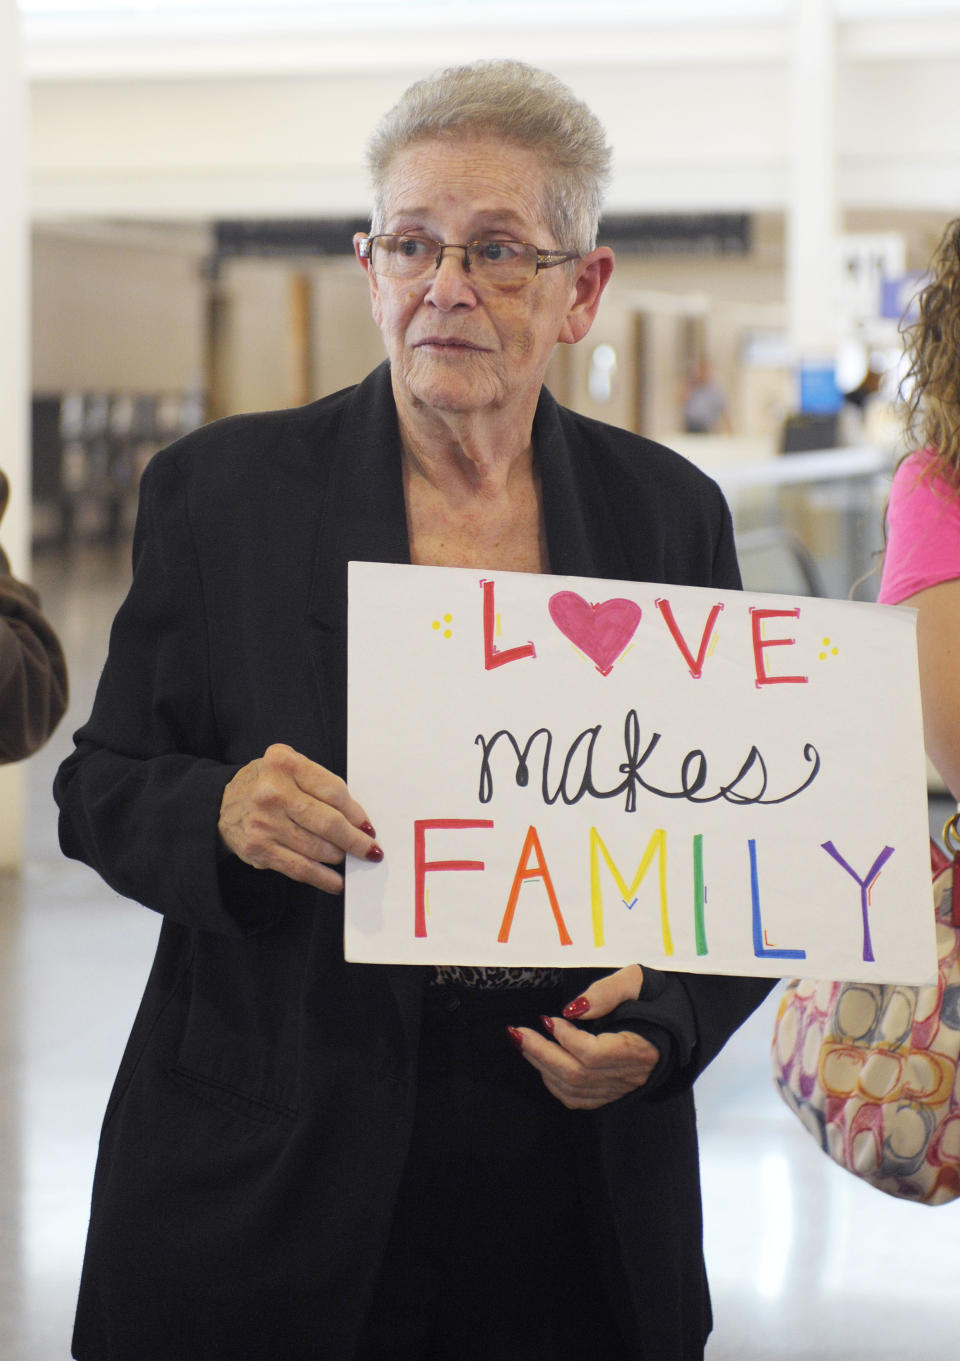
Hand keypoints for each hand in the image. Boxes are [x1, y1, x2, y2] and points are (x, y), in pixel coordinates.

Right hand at [218, 743, 382, 893]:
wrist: (220, 805)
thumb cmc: (267, 785)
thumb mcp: (290, 769)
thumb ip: (320, 785)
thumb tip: (358, 821)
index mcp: (284, 763)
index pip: (333, 790)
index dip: (356, 812)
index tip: (368, 826)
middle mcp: (272, 792)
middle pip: (328, 822)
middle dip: (355, 840)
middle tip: (370, 849)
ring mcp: (264, 822)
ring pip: (317, 848)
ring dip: (339, 857)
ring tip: (349, 858)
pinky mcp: (259, 849)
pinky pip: (301, 869)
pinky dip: (324, 879)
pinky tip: (337, 882)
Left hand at [508, 965, 658, 1109]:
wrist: (676, 1024)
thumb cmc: (656, 998)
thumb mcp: (637, 980)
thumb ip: (607, 992)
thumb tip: (573, 1010)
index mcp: (640, 1047)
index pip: (594, 1054)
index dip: (567, 1039)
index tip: (550, 1018)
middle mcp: (630, 1074)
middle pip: (577, 1075)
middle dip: (541, 1053)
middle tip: (517, 1032)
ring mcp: (620, 1088)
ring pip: (573, 1089)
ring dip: (542, 1066)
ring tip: (523, 1042)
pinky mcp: (612, 1093)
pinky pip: (577, 1098)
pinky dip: (553, 1082)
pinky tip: (541, 1062)